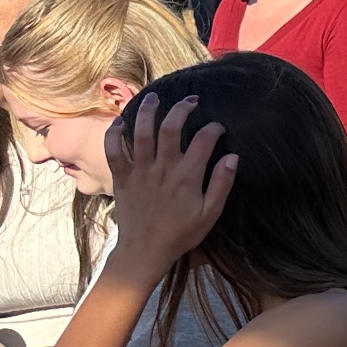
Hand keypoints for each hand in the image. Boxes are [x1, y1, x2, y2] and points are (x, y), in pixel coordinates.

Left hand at [105, 94, 235, 277]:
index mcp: (187, 176)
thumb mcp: (210, 213)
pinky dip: (114, 133)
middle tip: (191, 100)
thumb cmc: (181, 233)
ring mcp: (139, 171)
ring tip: (155, 96)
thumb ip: (222, 183)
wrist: (145, 250)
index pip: (203, 140)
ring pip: (141, 132)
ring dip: (148, 111)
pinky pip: (114, 150)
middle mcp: (162, 168)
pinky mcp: (121, 177)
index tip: (218, 128)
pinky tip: (120, 122)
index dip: (213, 129)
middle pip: (170, 128)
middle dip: (182, 109)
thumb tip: (232, 157)